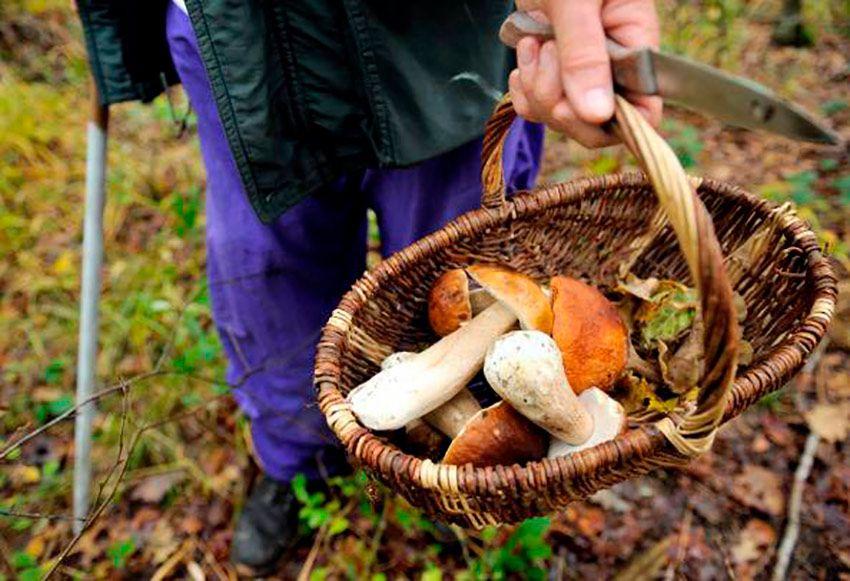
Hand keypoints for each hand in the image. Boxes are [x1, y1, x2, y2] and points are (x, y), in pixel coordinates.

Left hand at [509, 0, 661, 146]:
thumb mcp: (575, 2)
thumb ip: (584, 55)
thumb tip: (597, 114)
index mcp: (637, 45)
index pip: (644, 111)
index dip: (612, 122)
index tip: (574, 104)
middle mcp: (615, 66)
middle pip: (597, 125)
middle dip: (560, 103)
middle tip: (545, 58)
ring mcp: (584, 72)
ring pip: (564, 117)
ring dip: (538, 90)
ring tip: (533, 44)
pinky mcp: (555, 73)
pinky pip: (540, 107)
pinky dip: (525, 92)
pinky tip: (523, 62)